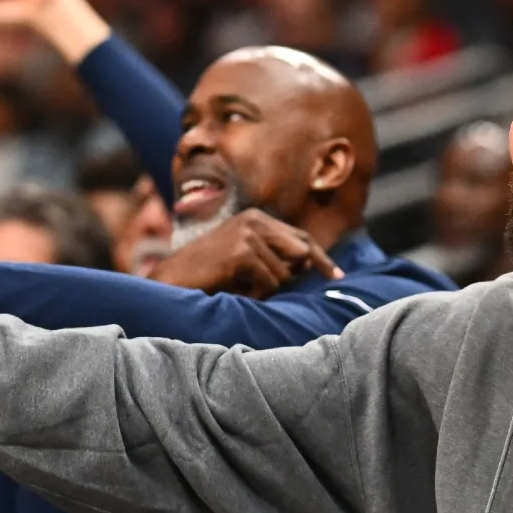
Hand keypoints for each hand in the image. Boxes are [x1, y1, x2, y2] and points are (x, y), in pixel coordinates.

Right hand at [152, 211, 344, 296]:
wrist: (174, 278)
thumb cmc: (210, 272)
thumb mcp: (245, 257)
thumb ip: (274, 255)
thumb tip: (309, 263)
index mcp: (257, 218)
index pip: (302, 238)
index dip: (321, 259)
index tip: (338, 276)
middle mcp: (255, 221)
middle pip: (302, 252)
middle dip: (299, 275)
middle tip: (281, 288)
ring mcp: (248, 235)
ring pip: (285, 274)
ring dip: (269, 289)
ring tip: (243, 287)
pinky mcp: (242, 252)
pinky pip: (271, 283)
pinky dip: (258, 294)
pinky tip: (238, 290)